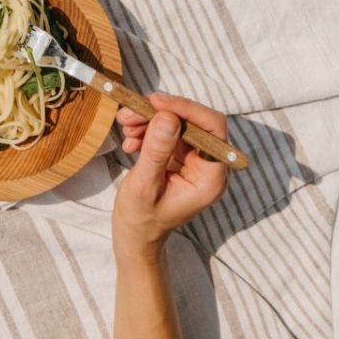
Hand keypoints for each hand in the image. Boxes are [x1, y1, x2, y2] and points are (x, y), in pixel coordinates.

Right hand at [112, 93, 227, 263]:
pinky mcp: (179, 156)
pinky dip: (146, 129)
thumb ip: (157, 151)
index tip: (156, 102)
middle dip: (159, 113)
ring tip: (125, 127)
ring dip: (149, 119)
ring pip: (177, 122)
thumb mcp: (144, 186)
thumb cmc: (141, 220)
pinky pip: (166, 131)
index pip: (213, 128)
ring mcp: (194, 160)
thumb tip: (167, 116)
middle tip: (130, 113)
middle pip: (192, 122)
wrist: (135, 236)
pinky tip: (130, 141)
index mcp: (210, 178)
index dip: (187, 109)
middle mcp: (207, 165)